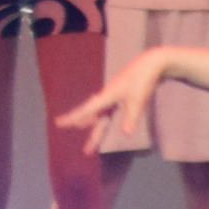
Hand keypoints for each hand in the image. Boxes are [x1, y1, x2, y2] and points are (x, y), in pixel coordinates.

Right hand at [57, 46, 171, 148]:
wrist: (151, 63)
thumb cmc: (143, 80)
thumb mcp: (138, 100)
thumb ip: (131, 118)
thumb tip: (126, 134)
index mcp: (107, 96)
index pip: (86, 110)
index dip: (72, 117)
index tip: (57, 123)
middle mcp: (107, 96)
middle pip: (91, 115)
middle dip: (82, 128)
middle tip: (79, 145)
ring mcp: (113, 95)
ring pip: (99, 113)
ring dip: (92, 125)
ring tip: (86, 136)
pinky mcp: (120, 94)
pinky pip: (106, 110)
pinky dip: (102, 117)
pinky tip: (101, 119)